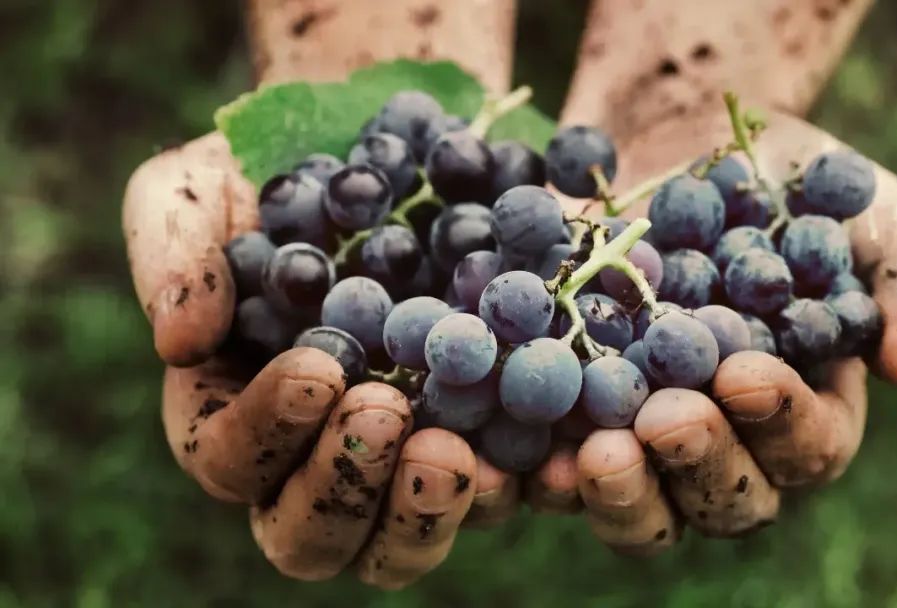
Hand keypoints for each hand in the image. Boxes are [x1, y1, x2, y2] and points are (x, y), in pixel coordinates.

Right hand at [124, 134, 489, 588]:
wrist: (383, 149)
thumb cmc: (272, 175)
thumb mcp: (198, 189)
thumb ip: (173, 254)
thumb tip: (179, 341)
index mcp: (238, 413)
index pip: (231, 459)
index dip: (266, 430)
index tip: (319, 370)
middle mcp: (317, 456)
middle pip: (312, 536)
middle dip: (345, 487)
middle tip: (386, 413)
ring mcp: (403, 456)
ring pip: (402, 542)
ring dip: (427, 512)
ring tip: (459, 453)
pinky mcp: (483, 439)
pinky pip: (501, 492)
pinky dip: (522, 486)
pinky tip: (549, 453)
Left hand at [548, 108, 896, 550]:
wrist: (683, 137)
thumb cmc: (792, 181)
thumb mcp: (867, 211)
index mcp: (807, 408)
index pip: (809, 445)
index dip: (781, 421)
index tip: (746, 373)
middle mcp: (728, 439)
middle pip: (723, 498)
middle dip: (697, 464)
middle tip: (666, 420)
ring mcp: (645, 431)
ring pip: (639, 502)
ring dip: (617, 491)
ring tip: (592, 455)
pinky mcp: (572, 408)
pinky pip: (552, 458)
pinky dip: (533, 464)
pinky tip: (515, 447)